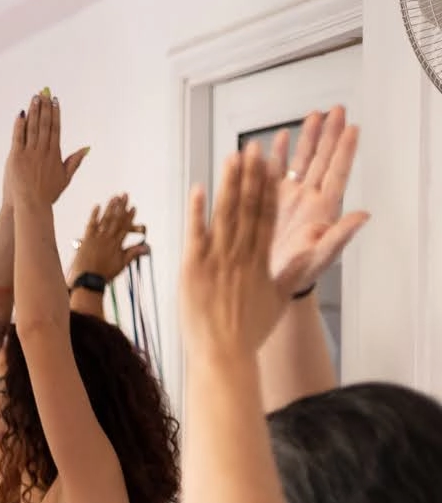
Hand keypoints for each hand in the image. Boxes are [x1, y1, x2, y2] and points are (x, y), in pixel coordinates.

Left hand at [3, 92, 87, 207]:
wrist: (31, 206)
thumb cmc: (48, 194)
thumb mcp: (65, 178)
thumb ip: (74, 161)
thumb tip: (86, 148)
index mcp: (54, 154)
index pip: (56, 129)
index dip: (55, 113)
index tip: (55, 101)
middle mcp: (43, 151)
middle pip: (45, 124)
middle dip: (45, 107)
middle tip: (44, 93)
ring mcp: (30, 154)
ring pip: (32, 128)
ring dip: (34, 111)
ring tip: (34, 98)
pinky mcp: (16, 158)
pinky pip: (18, 137)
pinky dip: (19, 125)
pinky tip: (21, 114)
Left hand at [69, 194, 148, 283]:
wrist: (88, 279)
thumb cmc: (104, 274)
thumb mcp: (121, 265)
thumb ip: (133, 253)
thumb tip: (147, 247)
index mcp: (117, 244)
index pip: (125, 227)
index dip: (130, 216)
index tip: (133, 207)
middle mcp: (108, 239)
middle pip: (116, 220)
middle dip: (121, 206)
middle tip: (125, 195)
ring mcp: (97, 238)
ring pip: (105, 220)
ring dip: (110, 207)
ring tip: (114, 197)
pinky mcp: (86, 239)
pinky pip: (91, 224)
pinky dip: (94, 215)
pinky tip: (97, 206)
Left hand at [180, 142, 307, 361]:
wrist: (224, 355)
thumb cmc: (250, 331)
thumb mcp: (278, 299)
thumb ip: (291, 272)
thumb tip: (310, 256)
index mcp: (261, 260)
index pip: (266, 216)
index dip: (267, 188)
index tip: (269, 165)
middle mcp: (241, 256)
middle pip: (248, 208)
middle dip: (250, 176)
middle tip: (253, 147)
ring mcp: (217, 261)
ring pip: (224, 215)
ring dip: (228, 185)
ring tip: (231, 157)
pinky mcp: (193, 270)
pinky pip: (195, 234)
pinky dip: (197, 211)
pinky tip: (199, 188)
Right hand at [268, 107, 368, 289]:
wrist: (268, 283)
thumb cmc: (296, 275)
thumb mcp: (320, 258)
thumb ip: (340, 236)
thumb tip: (363, 216)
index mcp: (322, 210)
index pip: (337, 172)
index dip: (346, 150)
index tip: (353, 128)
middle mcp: (307, 200)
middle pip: (322, 159)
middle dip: (330, 133)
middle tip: (337, 111)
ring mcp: (288, 199)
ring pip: (301, 161)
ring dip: (307, 138)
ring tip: (314, 116)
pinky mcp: (268, 202)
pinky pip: (274, 173)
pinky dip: (276, 155)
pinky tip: (280, 139)